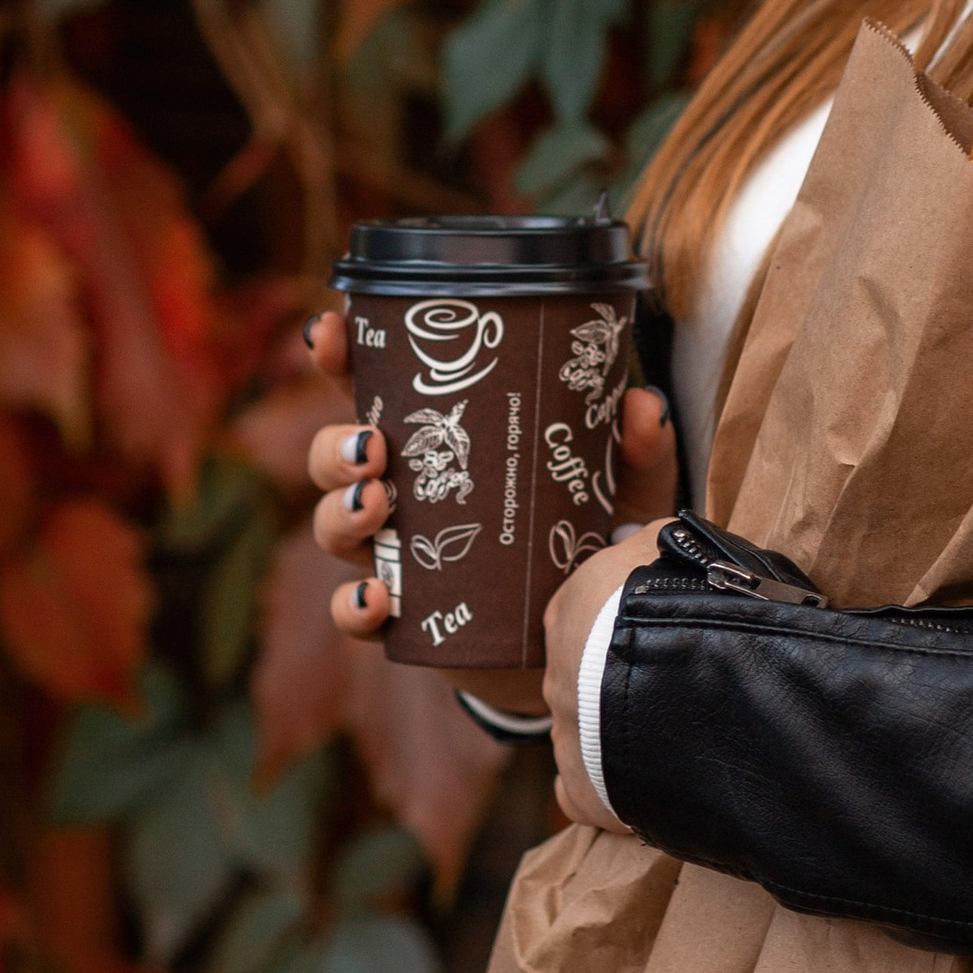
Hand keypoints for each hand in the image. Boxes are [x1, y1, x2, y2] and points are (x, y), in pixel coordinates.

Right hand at [304, 304, 680, 648]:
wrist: (582, 641)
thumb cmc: (587, 547)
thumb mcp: (619, 495)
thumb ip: (635, 453)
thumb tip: (642, 406)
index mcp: (440, 446)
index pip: (376, 391)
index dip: (341, 357)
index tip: (330, 331)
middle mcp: (404, 497)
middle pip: (336, 459)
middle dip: (337, 447)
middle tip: (374, 446)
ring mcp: (397, 559)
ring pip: (332, 526)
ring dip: (341, 512)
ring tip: (376, 503)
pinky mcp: (404, 620)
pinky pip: (351, 613)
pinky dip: (352, 605)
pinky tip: (376, 596)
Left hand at [543, 519, 664, 830]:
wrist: (676, 672)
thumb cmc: (672, 595)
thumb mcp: (667, 545)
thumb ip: (656, 543)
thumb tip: (658, 541)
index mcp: (569, 612)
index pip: (582, 613)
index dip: (617, 621)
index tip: (652, 627)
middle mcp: (556, 674)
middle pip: (584, 679)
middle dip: (616, 683)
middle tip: (670, 686)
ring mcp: (566, 736)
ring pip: (587, 738)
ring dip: (618, 736)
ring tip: (670, 736)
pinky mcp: (582, 792)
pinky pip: (584, 796)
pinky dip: (606, 795)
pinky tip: (641, 790)